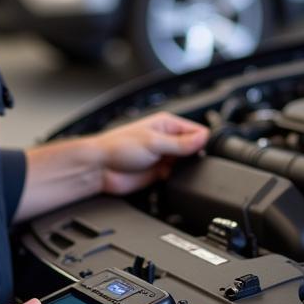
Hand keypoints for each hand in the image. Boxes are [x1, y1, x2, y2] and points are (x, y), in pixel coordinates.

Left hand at [93, 112, 208, 194]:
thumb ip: (180, 143)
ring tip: (174, 169)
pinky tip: (169, 178)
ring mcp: (163, 156)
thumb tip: (203, 138)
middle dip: (193, 156)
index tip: (201, 150)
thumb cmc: (118, 147)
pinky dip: (176, 179)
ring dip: (184, 169)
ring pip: (186, 164)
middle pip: (193, 148)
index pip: (196, 130)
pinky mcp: (159, 172)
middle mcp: (167, 139)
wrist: (100, 168)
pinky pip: (176, 176)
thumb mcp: (154, 142)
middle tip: (186, 162)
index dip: (202, 141)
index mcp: (167, 124)